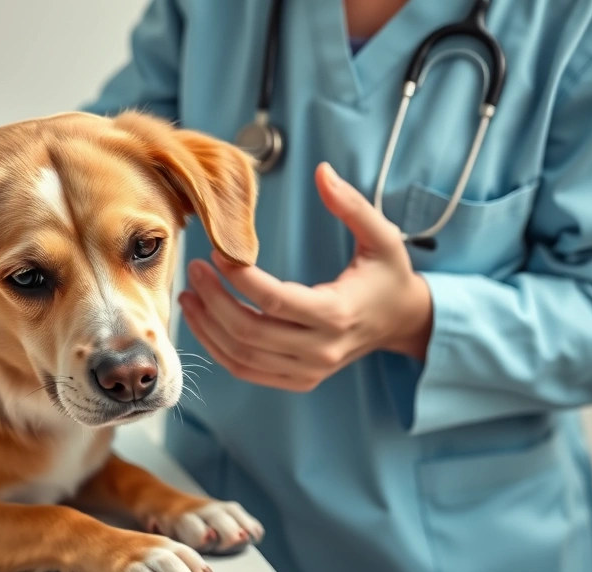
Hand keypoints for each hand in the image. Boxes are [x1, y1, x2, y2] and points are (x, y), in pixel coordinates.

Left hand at [177, 162, 432, 391]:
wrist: (402, 322)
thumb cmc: (388, 275)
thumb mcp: (382, 235)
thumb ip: (351, 204)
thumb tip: (322, 171)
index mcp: (339, 313)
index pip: (275, 300)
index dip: (239, 277)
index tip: (217, 252)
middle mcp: (322, 349)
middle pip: (250, 332)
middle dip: (214, 300)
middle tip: (195, 269)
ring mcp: (309, 370)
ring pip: (242, 357)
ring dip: (208, 326)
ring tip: (189, 294)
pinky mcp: (299, 379)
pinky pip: (247, 371)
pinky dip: (218, 349)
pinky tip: (203, 320)